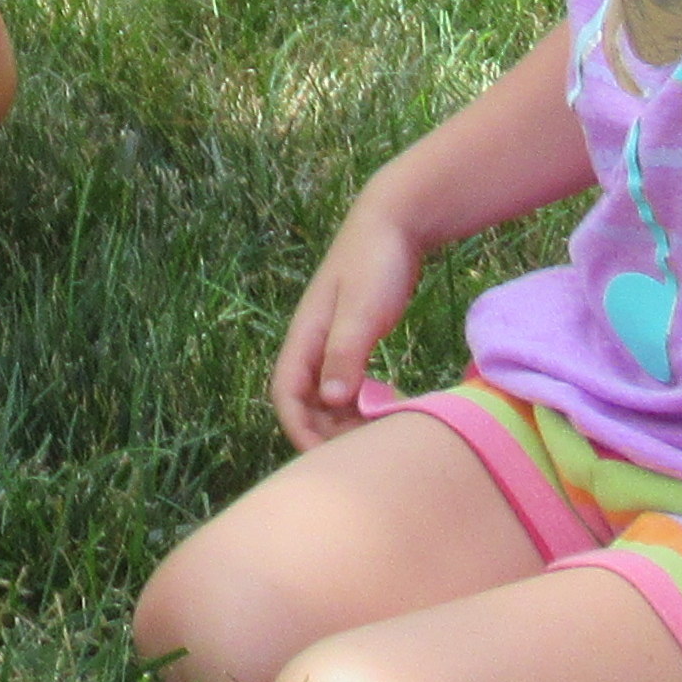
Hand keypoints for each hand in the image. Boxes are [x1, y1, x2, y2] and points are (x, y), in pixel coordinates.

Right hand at [270, 193, 428, 452]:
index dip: (299, 428)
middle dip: (326, 432)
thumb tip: (328, 401)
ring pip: (328, 395)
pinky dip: (361, 402)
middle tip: (363, 453)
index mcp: (305, 336)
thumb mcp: (363, 311)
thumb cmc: (376, 262)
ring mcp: (333, 342)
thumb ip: (344, 354)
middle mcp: (312, 343)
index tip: (325, 459)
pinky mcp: (353, 340)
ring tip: (378, 437)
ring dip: (345, 419)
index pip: (286, 393)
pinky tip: (387, 410)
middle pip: (306, 402)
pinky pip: (347, 382)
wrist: (395, 222)